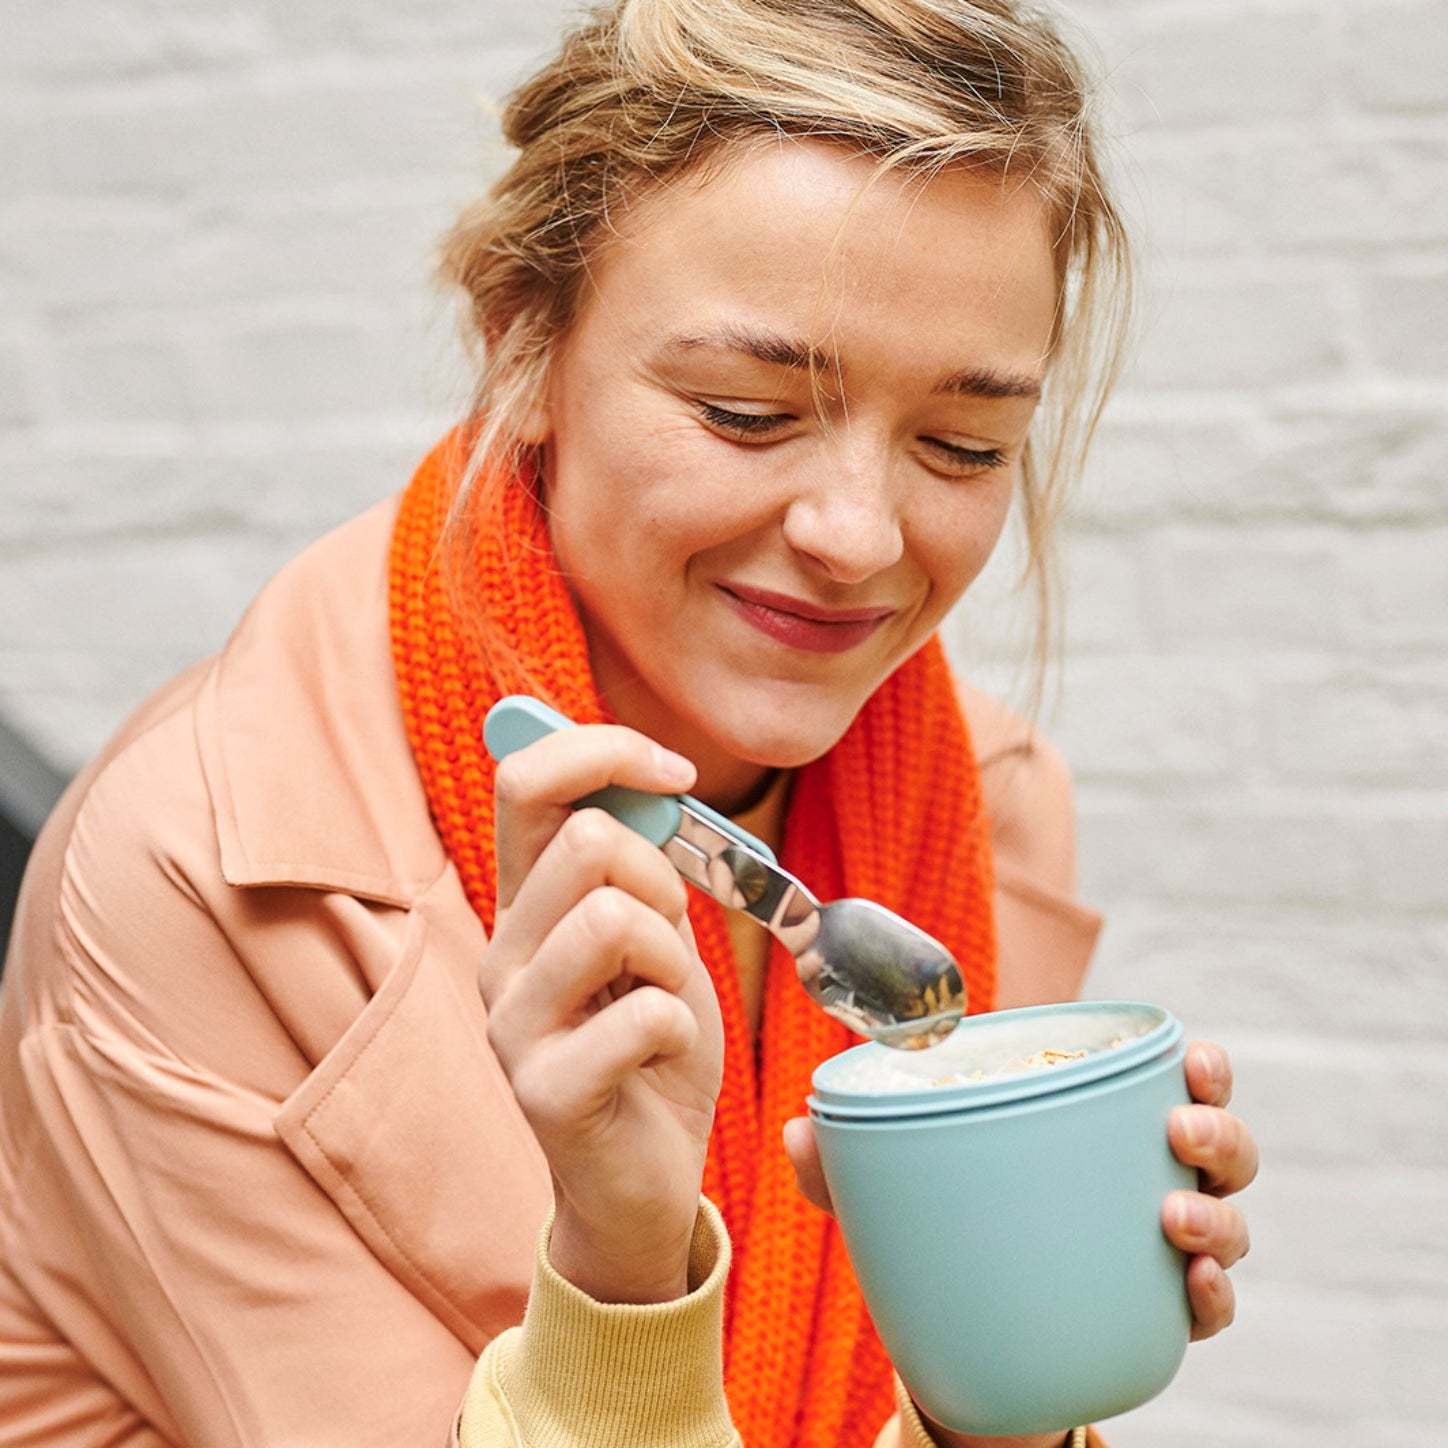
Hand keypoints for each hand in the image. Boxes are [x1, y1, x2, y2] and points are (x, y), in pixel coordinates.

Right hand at [482, 724, 724, 1304]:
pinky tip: (657, 1061)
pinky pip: (646, 1014)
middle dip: (662, 880)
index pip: (526, 780)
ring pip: (613, 919)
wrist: (643, 1177)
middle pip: (586, 840)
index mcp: (526, 904)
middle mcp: (502, 954)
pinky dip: (681, 1030)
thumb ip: (642, 866)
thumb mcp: (657, 936)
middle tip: (667, 945)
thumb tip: (647, 778)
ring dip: (673, 961)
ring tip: (661, 1005)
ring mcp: (512, 1025)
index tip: (675, 773)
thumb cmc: (652, 1044)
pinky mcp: (543, 1091)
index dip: (604, 750)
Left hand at [784, 1038, 1258, 1342]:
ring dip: (1216, 1216)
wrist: (976, 1330)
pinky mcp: (1163, 1316)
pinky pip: (1210, 1308)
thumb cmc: (959, 1218)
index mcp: (1103, 1126)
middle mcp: (1151, 1179)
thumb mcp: (904, 1186)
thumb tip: (794, 1129)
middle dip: (1217, 1131)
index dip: (1202, 1068)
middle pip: (1221, 1146)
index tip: (1193, 1056)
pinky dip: (1213, 1299)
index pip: (1174, 1083)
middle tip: (1177, 1131)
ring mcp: (1165, 1250)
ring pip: (1229, 1223)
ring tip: (1172, 1219)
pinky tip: (1192, 1291)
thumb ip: (850, 1158)